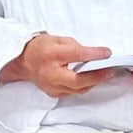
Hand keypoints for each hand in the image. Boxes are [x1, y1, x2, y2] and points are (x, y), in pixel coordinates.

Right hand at [0, 34, 114, 96]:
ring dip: (93, 82)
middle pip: (79, 80)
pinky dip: (83, 86)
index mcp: (51, 55)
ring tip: (104, 74)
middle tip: (110, 70)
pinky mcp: (54, 93)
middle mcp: (50, 73)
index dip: (95, 54)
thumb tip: (92, 55)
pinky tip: (90, 80)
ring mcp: (51, 86)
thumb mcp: (57, 39)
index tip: (107, 53)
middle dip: (97, 76)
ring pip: (78, 89)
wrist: (23, 62)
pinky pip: (73, 92)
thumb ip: (75, 46)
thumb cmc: (39, 48)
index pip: (77, 55)